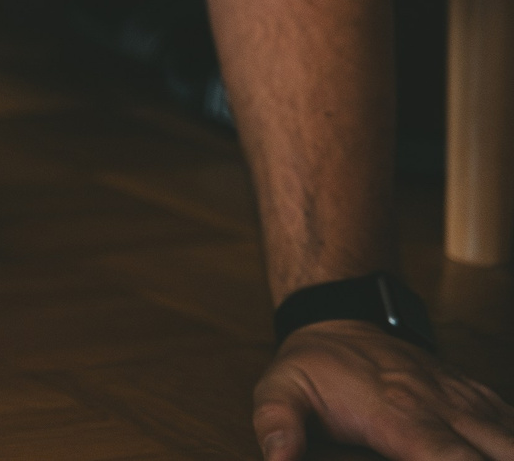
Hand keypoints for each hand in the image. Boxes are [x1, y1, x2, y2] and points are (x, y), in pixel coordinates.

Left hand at [254, 321, 513, 458]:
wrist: (338, 321)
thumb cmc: (312, 367)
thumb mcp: (279, 390)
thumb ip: (278, 424)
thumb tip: (279, 459)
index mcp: (398, 416)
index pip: (450, 458)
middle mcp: (442, 408)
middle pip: (499, 452)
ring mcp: (464, 401)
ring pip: (512, 439)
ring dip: (509, 452)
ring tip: (498, 459)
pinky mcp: (476, 396)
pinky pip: (511, 422)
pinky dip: (513, 441)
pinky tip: (505, 451)